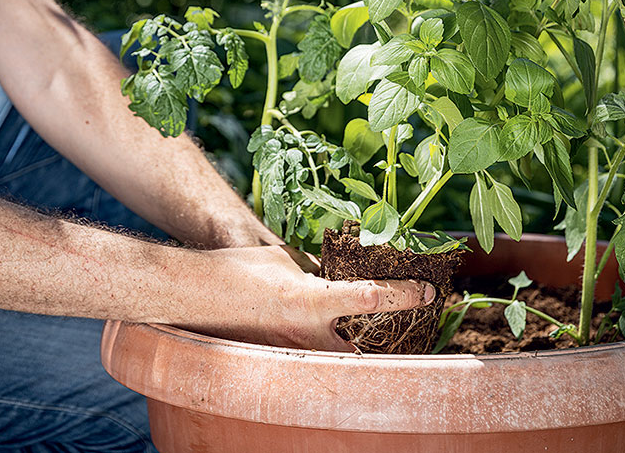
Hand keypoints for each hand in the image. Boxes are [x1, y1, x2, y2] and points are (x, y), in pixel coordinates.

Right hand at [190, 245, 434, 351]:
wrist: (196, 295)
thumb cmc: (240, 269)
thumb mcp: (288, 260)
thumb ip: (320, 272)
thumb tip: (342, 277)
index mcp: (311, 299)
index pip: (369, 298)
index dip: (404, 295)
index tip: (428, 290)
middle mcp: (307, 334)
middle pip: (365, 351)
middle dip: (386, 347)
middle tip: (406, 335)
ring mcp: (293, 354)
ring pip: (339, 364)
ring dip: (352, 353)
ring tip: (360, 341)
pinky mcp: (279, 364)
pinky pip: (311, 364)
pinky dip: (320, 355)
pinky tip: (317, 344)